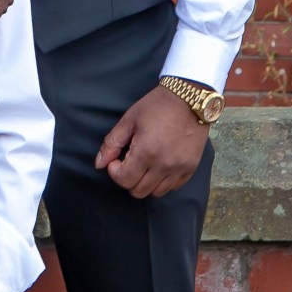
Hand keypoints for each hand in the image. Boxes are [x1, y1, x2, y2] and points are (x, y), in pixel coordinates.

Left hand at [94, 84, 209, 198]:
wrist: (189, 98)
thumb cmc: (156, 106)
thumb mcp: (128, 120)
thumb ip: (111, 144)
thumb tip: (100, 164)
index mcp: (146, 152)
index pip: (124, 180)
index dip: (114, 171)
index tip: (116, 159)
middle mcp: (164, 165)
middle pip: (139, 191)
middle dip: (128, 179)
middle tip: (128, 161)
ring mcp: (180, 168)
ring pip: (156, 192)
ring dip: (145, 182)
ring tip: (144, 163)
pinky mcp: (191, 168)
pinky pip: (174, 187)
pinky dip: (163, 181)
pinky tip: (159, 165)